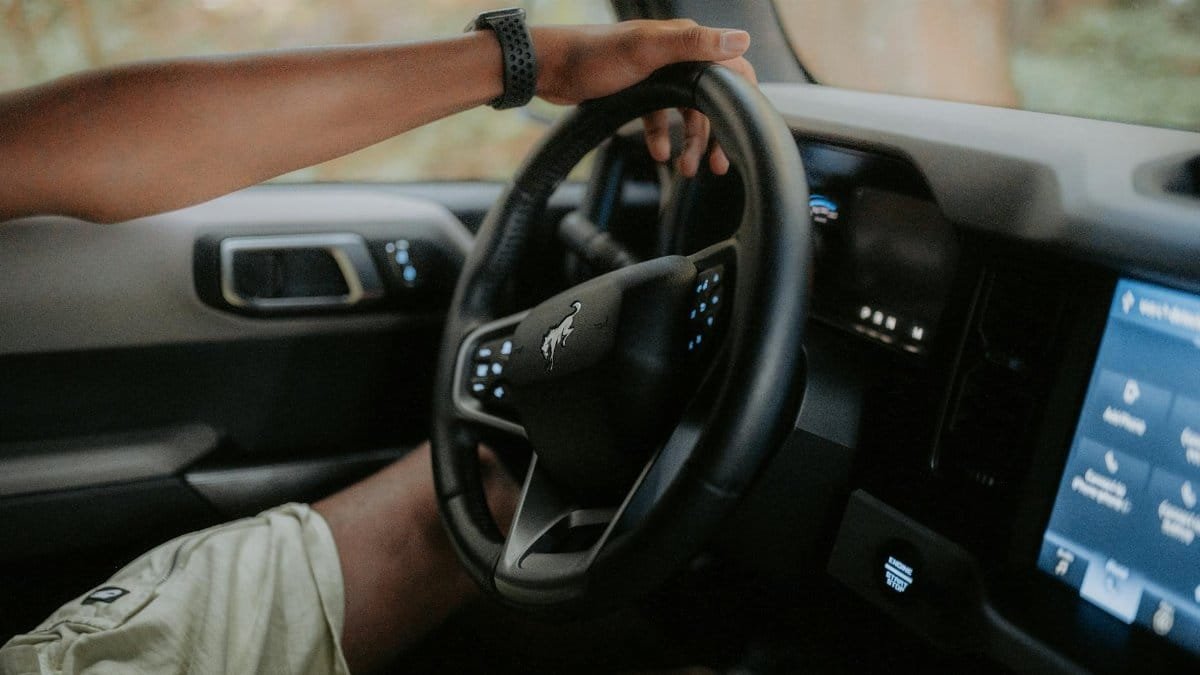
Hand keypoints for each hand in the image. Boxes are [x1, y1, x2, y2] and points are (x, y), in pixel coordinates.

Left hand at [533, 19, 758, 176]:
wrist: (549, 68)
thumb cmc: (593, 55)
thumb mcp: (646, 50)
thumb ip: (693, 45)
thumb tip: (741, 39)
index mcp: (683, 41)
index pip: (730, 66)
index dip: (743, 97)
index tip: (747, 129)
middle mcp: (674, 55)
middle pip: (709, 98)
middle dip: (715, 133)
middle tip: (719, 165)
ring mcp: (656, 74)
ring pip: (685, 113)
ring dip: (689, 142)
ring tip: (687, 169)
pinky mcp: (637, 91)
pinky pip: (659, 118)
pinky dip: (661, 137)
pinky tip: (659, 154)